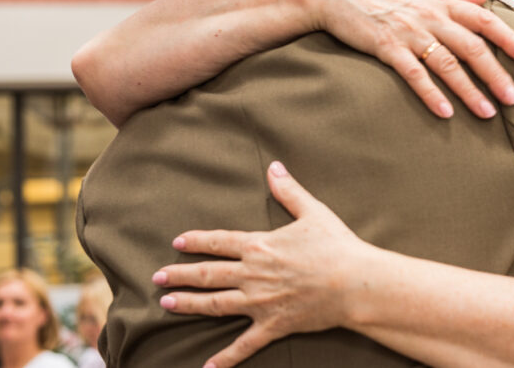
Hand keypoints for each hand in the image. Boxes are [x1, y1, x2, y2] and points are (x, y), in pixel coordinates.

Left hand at [153, 162, 371, 366]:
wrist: (356, 283)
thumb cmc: (337, 246)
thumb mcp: (313, 212)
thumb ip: (289, 191)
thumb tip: (274, 167)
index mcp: (260, 246)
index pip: (219, 242)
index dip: (196, 242)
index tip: (177, 242)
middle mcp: (253, 274)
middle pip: (208, 274)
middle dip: (179, 274)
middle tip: (156, 276)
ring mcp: (261, 302)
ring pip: (215, 305)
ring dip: (188, 304)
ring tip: (167, 303)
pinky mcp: (273, 325)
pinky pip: (244, 344)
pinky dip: (225, 358)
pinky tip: (206, 367)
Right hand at [306, 0, 513, 118]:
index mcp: (441, 3)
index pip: (484, 20)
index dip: (508, 38)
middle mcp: (430, 16)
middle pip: (472, 47)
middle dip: (495, 74)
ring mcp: (409, 32)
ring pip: (447, 64)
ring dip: (470, 91)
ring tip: (487, 113)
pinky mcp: (386, 47)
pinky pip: (414, 74)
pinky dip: (431, 93)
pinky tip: (445, 112)